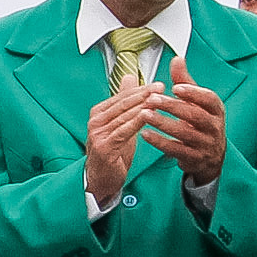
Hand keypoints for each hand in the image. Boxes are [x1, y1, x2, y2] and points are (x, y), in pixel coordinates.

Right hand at [82, 85, 158, 204]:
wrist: (100, 179)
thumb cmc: (112, 152)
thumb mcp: (119, 124)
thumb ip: (124, 102)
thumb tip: (129, 77)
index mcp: (98, 113)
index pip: (122, 96)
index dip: (141, 89)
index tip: (159, 84)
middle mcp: (95, 121)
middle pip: (123, 103)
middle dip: (144, 94)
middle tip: (161, 87)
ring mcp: (98, 134)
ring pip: (124, 116)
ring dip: (143, 106)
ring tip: (159, 100)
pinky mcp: (104, 146)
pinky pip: (123, 131)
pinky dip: (137, 122)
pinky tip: (149, 116)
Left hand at [143, 65, 228, 185]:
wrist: (211, 157)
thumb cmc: (200, 123)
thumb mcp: (196, 103)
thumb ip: (186, 81)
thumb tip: (177, 58)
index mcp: (216, 110)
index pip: (209, 99)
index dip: (194, 93)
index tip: (176, 87)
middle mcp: (214, 126)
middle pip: (194, 115)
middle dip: (172, 106)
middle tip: (151, 99)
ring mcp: (206, 144)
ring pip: (185, 133)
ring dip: (163, 123)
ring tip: (144, 114)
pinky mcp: (195, 158)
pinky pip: (177, 150)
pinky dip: (160, 142)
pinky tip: (145, 134)